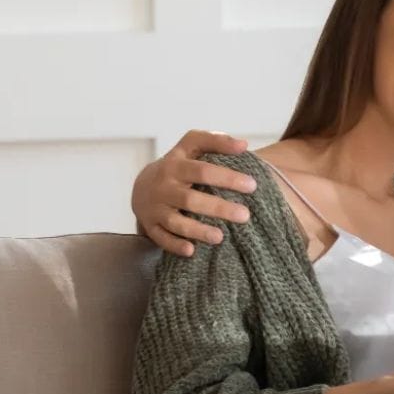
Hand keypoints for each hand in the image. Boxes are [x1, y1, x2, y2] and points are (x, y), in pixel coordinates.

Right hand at [133, 130, 257, 257]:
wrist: (142, 186)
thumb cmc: (178, 166)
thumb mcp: (191, 148)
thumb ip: (216, 142)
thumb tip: (244, 144)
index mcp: (176, 165)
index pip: (203, 170)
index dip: (227, 177)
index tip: (252, 185)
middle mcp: (164, 187)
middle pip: (191, 199)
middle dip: (218, 208)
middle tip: (245, 215)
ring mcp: (156, 207)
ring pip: (176, 222)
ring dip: (197, 230)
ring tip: (220, 237)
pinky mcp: (151, 226)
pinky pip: (161, 238)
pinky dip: (174, 245)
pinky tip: (191, 251)